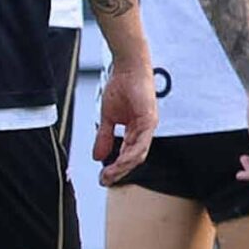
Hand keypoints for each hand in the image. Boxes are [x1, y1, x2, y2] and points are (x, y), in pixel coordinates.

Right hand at [93, 59, 156, 184]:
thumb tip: (97, 156)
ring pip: (138, 153)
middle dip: (119, 172)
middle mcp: (145, 131)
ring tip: (110, 174)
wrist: (127, 67)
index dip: (116, 168)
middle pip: (134, 158)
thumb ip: (105, 137)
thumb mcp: (108, 117)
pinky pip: (142, 141)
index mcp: (136, 131)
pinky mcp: (150, 119)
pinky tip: (121, 161)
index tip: (103, 177)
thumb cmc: (121, 87)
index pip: (127, 155)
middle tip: (105, 181)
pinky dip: (131, 153)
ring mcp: (149, 126)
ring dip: (124, 166)